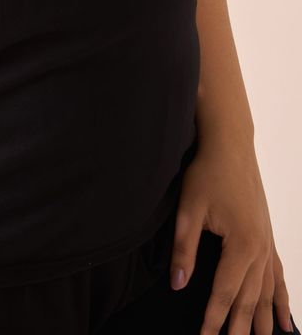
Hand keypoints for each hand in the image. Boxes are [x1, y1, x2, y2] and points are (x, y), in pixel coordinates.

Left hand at [169, 137, 294, 333]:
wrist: (231, 146)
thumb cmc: (208, 173)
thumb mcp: (189, 209)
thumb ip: (184, 249)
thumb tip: (179, 284)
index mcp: (242, 245)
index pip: (224, 293)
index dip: (213, 320)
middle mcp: (260, 250)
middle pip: (248, 300)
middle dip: (239, 329)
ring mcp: (268, 244)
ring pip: (266, 294)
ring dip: (262, 322)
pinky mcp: (267, 238)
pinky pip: (278, 277)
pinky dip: (280, 301)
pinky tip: (283, 322)